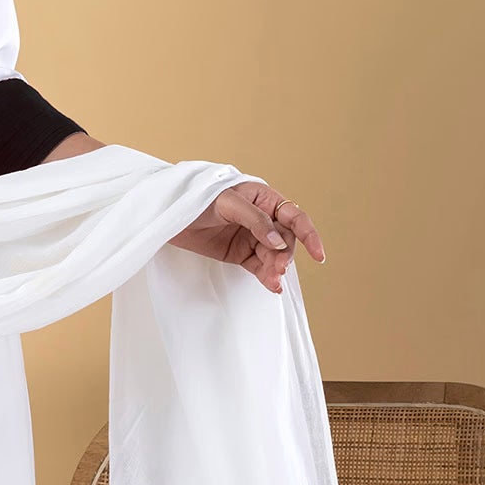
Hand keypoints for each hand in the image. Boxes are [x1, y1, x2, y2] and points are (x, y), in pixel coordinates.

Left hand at [170, 179, 325, 292]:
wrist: (166, 214)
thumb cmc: (197, 198)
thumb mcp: (227, 204)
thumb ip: (255, 221)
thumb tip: (279, 242)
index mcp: (263, 198)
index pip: (294, 216)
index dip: (309, 234)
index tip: (318, 255)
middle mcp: (262, 218)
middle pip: (285, 239)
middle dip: (284, 255)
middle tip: (277, 268)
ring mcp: (250, 237)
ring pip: (272, 255)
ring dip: (275, 268)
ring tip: (273, 281)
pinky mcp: (238, 253)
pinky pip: (259, 266)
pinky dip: (266, 277)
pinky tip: (273, 286)